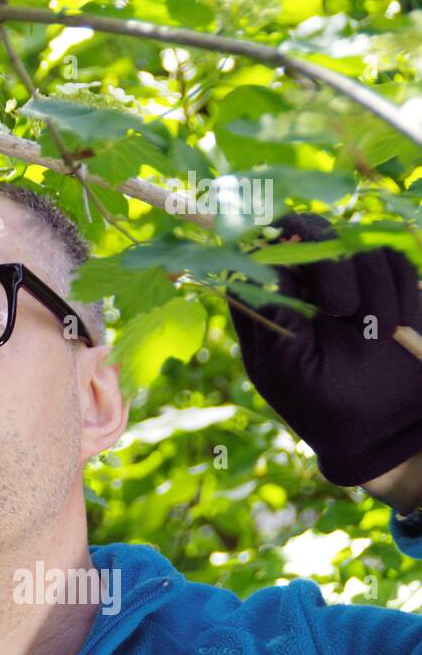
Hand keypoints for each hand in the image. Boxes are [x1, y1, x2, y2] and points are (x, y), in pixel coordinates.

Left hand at [227, 212, 421, 487]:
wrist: (383, 426)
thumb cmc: (320, 404)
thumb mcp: (283, 368)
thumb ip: (269, 315)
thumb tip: (264, 265)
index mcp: (263, 297)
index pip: (254, 244)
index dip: (271, 241)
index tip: (293, 259)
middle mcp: (301, 278)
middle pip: (305, 228)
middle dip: (328, 265)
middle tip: (342, 311)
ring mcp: (347, 273)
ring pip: (356, 243)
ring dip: (372, 290)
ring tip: (375, 335)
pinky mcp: (390, 278)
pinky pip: (394, 257)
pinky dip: (401, 290)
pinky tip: (396, 326)